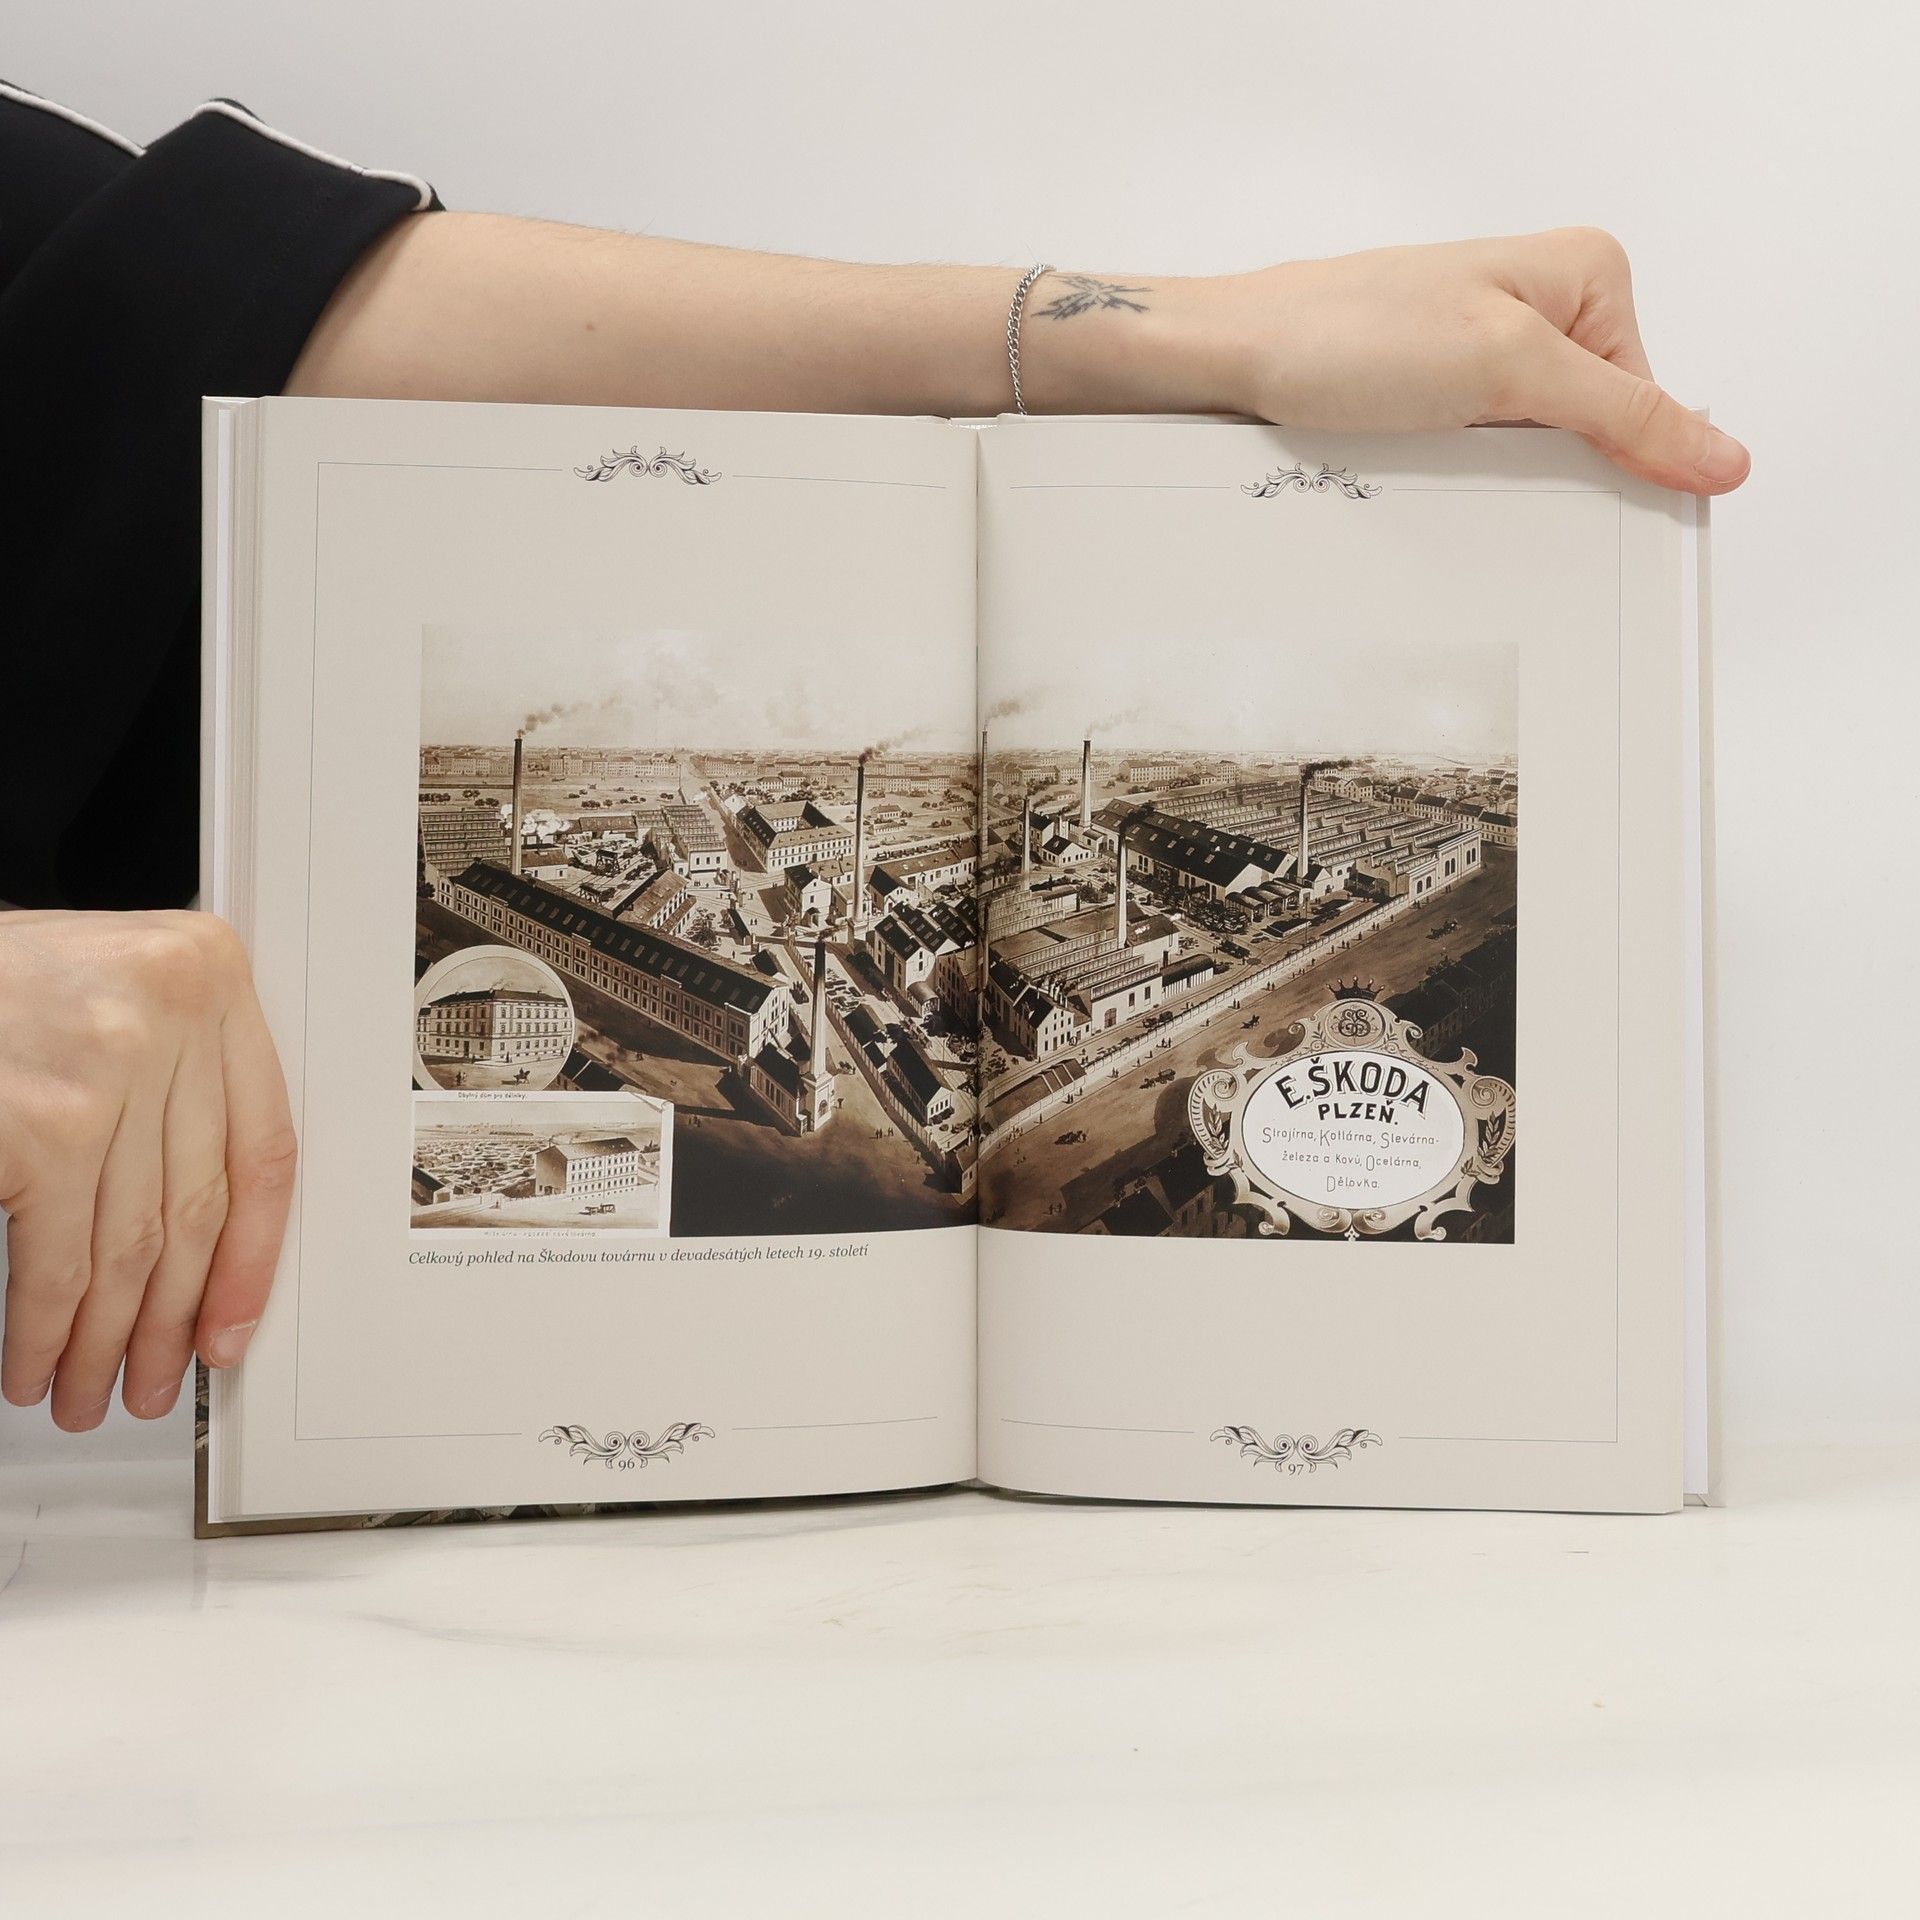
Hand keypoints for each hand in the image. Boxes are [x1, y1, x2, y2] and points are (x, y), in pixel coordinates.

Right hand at [0, 911, 294, 1427]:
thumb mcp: (107, 999)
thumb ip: (170, 1081)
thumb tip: (199, 1236)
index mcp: (208, 974)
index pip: (264, 1145)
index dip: (253, 1255)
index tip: (234, 1321)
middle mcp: (176, 1014)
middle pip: (199, 1207)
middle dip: (173, 1315)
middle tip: (153, 1375)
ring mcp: (112, 1070)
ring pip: (134, 1245)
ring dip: (108, 1338)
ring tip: (90, 1387)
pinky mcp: (49, 1128)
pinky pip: (61, 1261)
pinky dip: (48, 1327)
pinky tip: (38, 1360)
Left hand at [1214, 228, 1747, 493]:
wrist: (1238, 354)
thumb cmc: (1352, 334)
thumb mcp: (1512, 371)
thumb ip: (1624, 416)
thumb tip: (1722, 457)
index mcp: (1589, 274)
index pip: (1649, 399)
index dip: (1629, 464)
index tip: (1610, 520)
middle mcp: (1544, 302)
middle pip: (1593, 426)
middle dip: (1556, 466)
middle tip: (1500, 478)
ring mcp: (1488, 347)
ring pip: (1535, 447)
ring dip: (1500, 475)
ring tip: (1448, 462)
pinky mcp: (1441, 387)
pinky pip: (1483, 451)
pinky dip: (1462, 473)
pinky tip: (1426, 471)